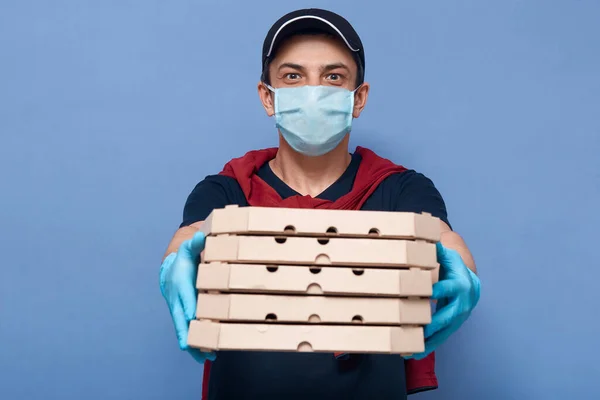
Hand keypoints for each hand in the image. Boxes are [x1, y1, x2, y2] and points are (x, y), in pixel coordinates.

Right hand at [159, 230, 215, 362]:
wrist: (171, 271)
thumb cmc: (185, 260)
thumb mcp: (189, 249)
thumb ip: (196, 243)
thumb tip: (200, 236)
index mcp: (181, 284)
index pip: (185, 297)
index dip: (188, 307)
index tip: (192, 317)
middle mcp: (178, 301)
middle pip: (181, 319)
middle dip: (189, 333)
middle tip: (198, 347)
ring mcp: (179, 311)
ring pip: (184, 331)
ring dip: (194, 345)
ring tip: (206, 357)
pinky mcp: (183, 318)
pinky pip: (188, 333)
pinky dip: (195, 346)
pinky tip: (205, 356)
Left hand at [406, 242, 480, 359]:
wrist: (466, 277)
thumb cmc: (450, 263)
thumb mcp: (444, 254)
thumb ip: (434, 249)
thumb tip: (422, 240)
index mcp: (461, 282)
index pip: (450, 287)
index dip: (439, 291)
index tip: (428, 295)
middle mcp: (464, 301)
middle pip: (449, 315)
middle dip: (433, 325)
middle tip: (418, 331)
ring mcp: (460, 316)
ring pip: (445, 331)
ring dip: (429, 342)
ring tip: (410, 350)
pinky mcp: (454, 325)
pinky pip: (442, 337)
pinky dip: (428, 345)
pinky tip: (414, 353)